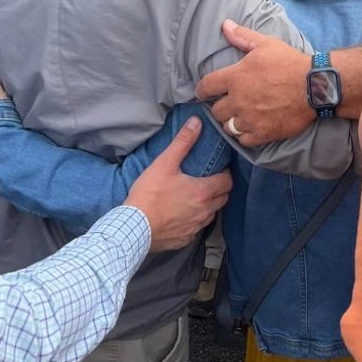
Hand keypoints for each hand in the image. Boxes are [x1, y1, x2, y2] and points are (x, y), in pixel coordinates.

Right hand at [124, 117, 232, 251]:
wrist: (134, 227)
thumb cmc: (149, 194)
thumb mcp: (165, 163)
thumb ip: (183, 141)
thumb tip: (197, 122)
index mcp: (204, 191)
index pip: (227, 182)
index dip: (225, 174)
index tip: (217, 170)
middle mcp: (205, 211)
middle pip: (223, 199)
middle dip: (219, 189)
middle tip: (208, 180)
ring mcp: (196, 228)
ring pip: (211, 215)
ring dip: (208, 205)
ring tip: (196, 197)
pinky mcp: (185, 239)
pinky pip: (197, 229)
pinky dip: (194, 221)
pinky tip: (182, 215)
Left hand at [195, 20, 310, 143]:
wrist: (315, 86)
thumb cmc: (289, 62)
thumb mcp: (265, 44)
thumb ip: (242, 36)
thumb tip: (225, 25)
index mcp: (235, 77)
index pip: (205, 86)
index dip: (202, 89)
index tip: (205, 91)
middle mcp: (238, 100)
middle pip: (216, 110)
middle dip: (221, 106)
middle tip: (229, 102)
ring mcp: (250, 119)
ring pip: (228, 126)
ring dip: (232, 121)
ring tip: (240, 116)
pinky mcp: (263, 133)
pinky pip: (243, 140)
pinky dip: (245, 135)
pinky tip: (251, 127)